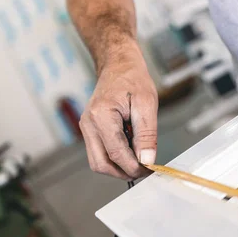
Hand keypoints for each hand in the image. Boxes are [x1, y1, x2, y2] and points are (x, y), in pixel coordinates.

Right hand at [80, 45, 157, 179]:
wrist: (118, 64)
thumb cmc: (132, 78)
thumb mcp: (147, 103)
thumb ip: (146, 134)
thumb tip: (146, 160)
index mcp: (101, 116)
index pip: (116, 154)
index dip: (134, 167)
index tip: (151, 170)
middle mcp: (88, 124)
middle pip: (101, 164)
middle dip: (124, 172)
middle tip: (144, 170)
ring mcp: (86, 128)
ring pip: (98, 162)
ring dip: (118, 166)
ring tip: (138, 156)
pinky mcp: (90, 130)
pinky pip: (100, 152)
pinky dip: (115, 157)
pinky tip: (130, 147)